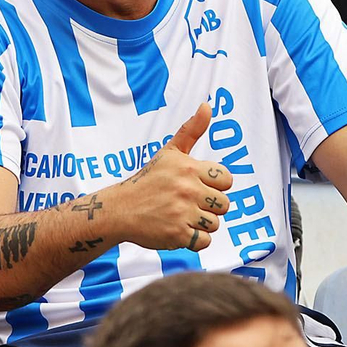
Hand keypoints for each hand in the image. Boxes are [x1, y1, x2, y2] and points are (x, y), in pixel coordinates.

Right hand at [104, 103, 232, 250]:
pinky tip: (178, 229)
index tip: (198, 186)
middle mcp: (187, 189)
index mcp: (189, 168)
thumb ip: (192, 130)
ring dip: (201, 223)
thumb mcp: (169, 152)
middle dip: (210, 206)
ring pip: (215, 224)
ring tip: (181, 215)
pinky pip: (204, 242)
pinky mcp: (177, 235)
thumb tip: (208, 105)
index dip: (216, 185)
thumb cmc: (149, 180)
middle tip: (188, 203)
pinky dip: (194, 240)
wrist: (119, 209)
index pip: (227, 180)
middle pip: (224, 205)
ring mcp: (182, 213)